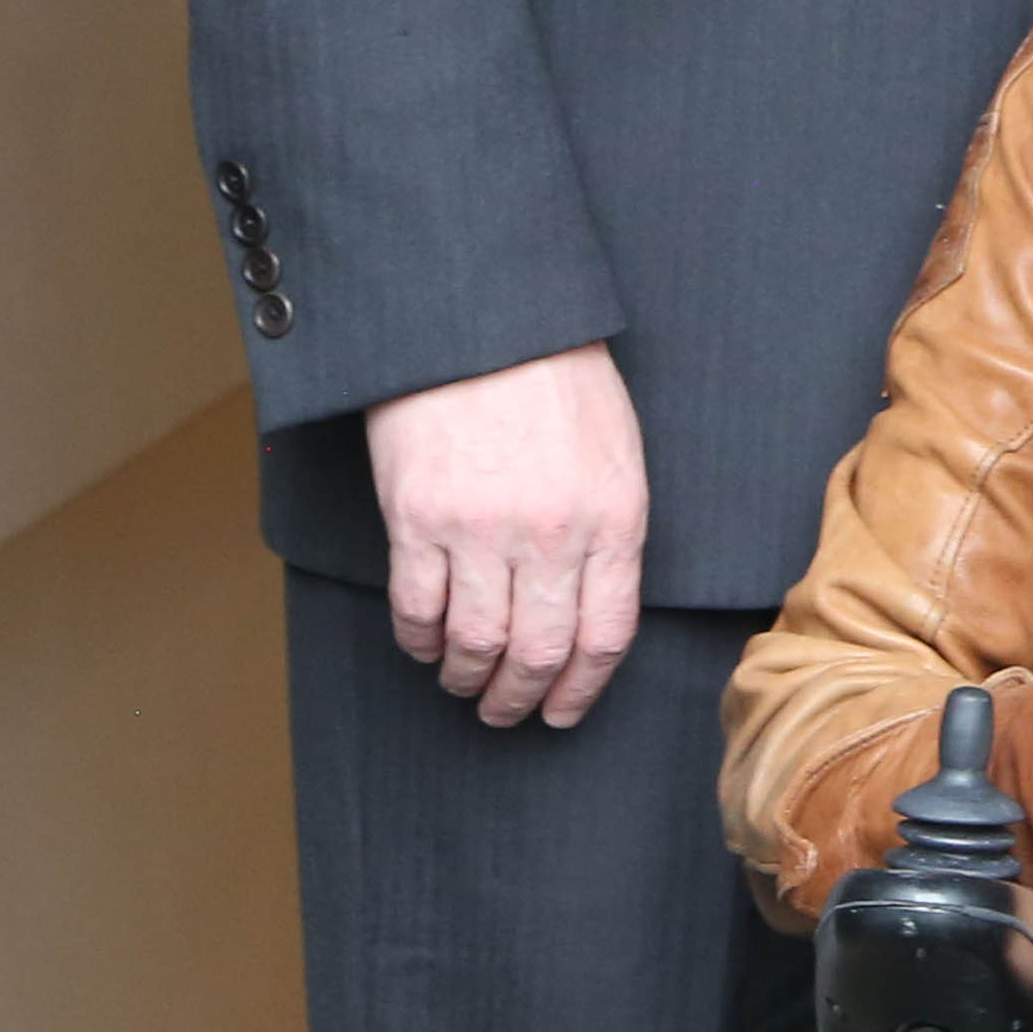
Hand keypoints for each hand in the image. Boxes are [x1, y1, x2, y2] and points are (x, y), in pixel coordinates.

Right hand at [362, 343, 648, 726]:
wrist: (482, 320)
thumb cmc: (555, 377)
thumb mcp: (615, 452)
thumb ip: (610, 530)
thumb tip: (592, 606)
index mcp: (614, 517)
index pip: (606, 635)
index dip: (583, 688)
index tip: (563, 712)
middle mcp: (552, 534)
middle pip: (538, 654)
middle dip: (520, 699)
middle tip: (504, 712)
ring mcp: (481, 530)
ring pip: (474, 644)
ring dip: (466, 679)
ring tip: (462, 683)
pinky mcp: (418, 519)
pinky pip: (416, 611)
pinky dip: (418, 642)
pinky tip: (423, 645)